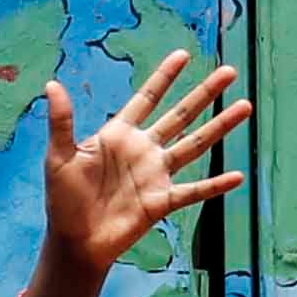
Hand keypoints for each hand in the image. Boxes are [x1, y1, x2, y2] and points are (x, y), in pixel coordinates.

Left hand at [39, 45, 249, 273]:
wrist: (74, 242)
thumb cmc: (63, 200)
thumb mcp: (59, 157)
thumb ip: (62, 122)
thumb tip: (52, 84)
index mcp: (119, 135)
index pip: (147, 98)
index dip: (165, 77)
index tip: (183, 54)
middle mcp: (143, 150)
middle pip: (180, 115)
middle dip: (204, 93)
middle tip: (229, 71)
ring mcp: (156, 175)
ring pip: (195, 145)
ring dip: (220, 127)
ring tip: (244, 106)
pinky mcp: (161, 202)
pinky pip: (193, 192)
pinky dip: (214, 185)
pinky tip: (236, 176)